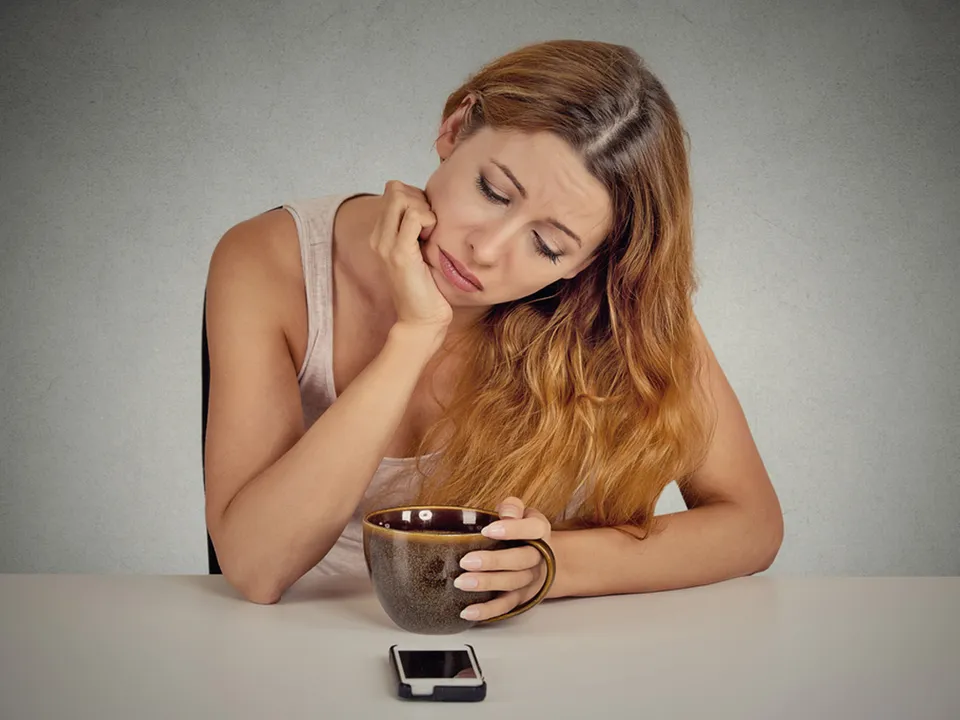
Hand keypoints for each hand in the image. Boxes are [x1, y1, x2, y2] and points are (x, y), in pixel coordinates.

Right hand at [371, 180, 452, 330]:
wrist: (422, 320)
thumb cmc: (427, 288)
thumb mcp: (421, 252)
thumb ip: (419, 230)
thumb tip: (434, 206)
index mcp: (382, 235)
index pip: (393, 191)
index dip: (416, 196)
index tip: (429, 220)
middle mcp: (379, 237)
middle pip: (395, 189)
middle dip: (420, 198)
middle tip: (432, 224)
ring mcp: (386, 244)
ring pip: (401, 197)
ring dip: (424, 208)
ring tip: (431, 232)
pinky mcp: (400, 253)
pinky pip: (414, 216)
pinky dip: (428, 220)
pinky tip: (432, 238)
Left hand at [454, 496, 551, 620]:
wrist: (540, 557)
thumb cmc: (521, 529)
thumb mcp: (520, 512)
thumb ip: (513, 507)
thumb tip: (507, 514)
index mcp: (540, 532)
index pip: (533, 529)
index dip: (513, 530)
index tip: (488, 530)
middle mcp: (539, 557)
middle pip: (521, 560)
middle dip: (493, 562)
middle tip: (466, 561)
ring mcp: (530, 579)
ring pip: (512, 584)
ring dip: (487, 584)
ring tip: (461, 582)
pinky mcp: (520, 597)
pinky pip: (505, 606)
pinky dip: (487, 611)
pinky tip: (467, 611)